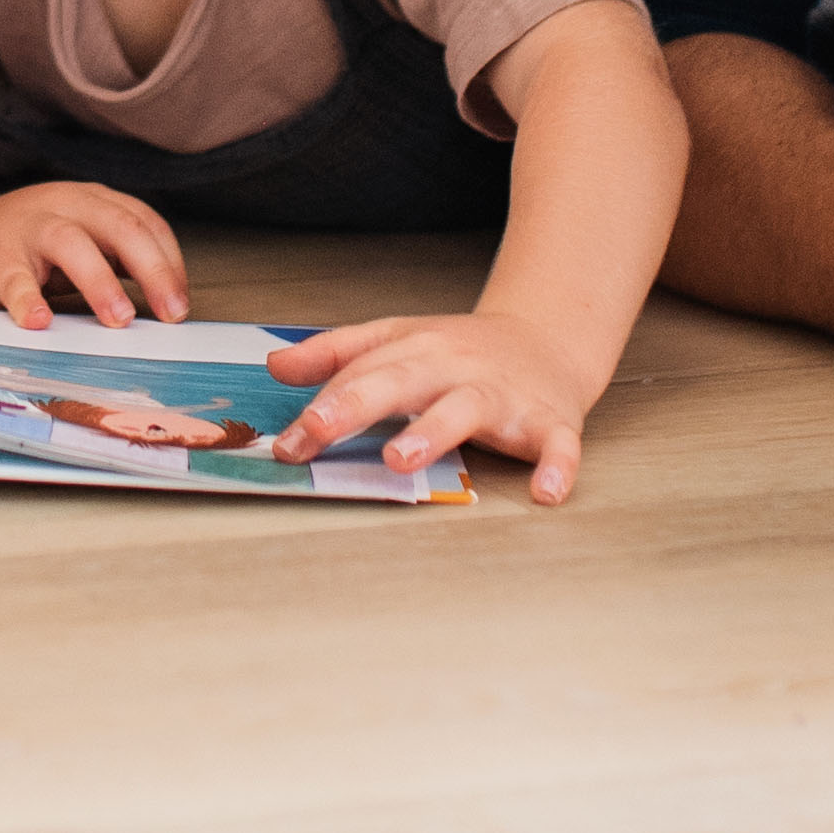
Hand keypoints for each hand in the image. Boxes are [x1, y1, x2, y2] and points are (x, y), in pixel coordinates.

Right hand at [0, 181, 187, 329]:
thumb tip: (169, 304)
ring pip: (70, 242)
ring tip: (119, 319)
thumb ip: (117, 259)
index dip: (170, 262)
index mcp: (93, 201)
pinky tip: (39, 322)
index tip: (182, 305)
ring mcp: (28, 228)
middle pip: (119, 226)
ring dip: (100, 281)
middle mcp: (65, 204)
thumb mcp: (82, 240)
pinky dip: (28, 300)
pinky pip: (13, 277)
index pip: (144, 222)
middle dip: (152, 269)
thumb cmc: (32, 249)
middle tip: (171, 314)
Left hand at [264, 312, 607, 495]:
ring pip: (466, 408)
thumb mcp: (398, 340)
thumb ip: (338, 354)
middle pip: (401, 381)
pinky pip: (558, 444)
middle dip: (356, 404)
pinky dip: (556, 466)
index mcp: (415, 347)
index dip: (321, 406)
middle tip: (317, 431)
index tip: (286, 442)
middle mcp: (454, 366)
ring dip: (433, 431)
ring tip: (399, 458)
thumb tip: (275, 365)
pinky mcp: (551, 420)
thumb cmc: (462, 350)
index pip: (360, 374)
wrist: (547, 339)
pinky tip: (545, 493)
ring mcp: (503, 394)